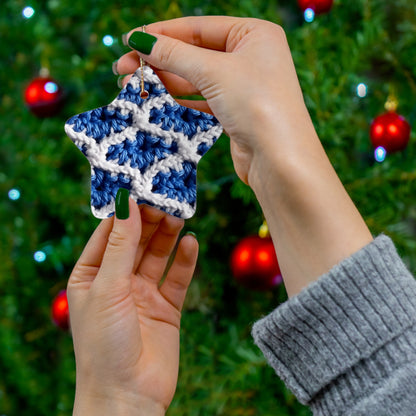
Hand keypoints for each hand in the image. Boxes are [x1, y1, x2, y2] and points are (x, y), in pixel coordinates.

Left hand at [67, 200, 197, 414]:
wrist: (128, 396)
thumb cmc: (104, 344)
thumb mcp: (107, 287)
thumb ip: (120, 245)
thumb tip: (125, 204)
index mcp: (91, 275)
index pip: (108, 234)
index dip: (124, 212)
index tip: (140, 188)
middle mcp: (117, 281)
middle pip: (136, 241)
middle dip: (150, 221)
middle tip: (166, 200)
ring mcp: (143, 294)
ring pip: (158, 255)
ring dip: (168, 235)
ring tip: (180, 216)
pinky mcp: (166, 307)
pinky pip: (177, 277)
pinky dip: (185, 260)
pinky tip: (191, 243)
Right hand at [116, 16, 371, 295]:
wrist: (280, 160)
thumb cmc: (257, 105)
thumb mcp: (213, 72)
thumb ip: (174, 55)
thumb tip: (140, 40)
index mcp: (253, 34)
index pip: (198, 27)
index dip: (162, 34)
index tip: (130, 41)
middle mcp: (250, 57)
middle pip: (194, 53)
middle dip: (158, 61)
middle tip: (123, 69)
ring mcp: (243, 86)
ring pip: (195, 79)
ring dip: (164, 82)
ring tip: (131, 86)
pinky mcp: (235, 112)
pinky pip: (201, 100)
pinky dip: (178, 100)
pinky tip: (155, 101)